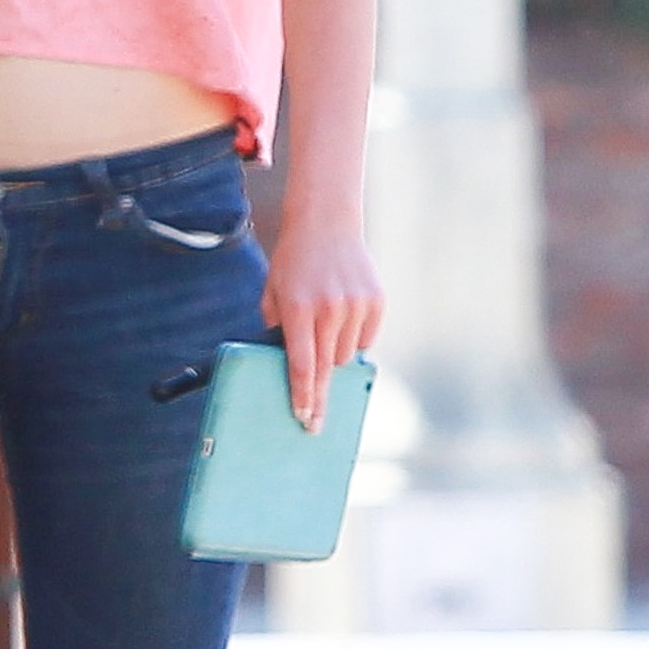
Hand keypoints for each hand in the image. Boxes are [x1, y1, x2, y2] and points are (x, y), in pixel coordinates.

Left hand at [262, 212, 384, 431]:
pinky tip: (343, 318)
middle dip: (319, 396)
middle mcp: (329, 309)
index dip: (303, 396)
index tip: (304, 419)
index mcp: (298, 308)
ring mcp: (355, 305)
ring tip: (324, 329)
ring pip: (346, 355)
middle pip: (325, 368)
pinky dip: (354, 338)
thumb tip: (290, 364)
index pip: (302, 364)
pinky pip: (365, 339)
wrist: (327, 223)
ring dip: (334, 355)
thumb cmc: (293, 261)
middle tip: (315, 424)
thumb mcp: (273, 290)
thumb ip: (277, 326)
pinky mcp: (376, 302)